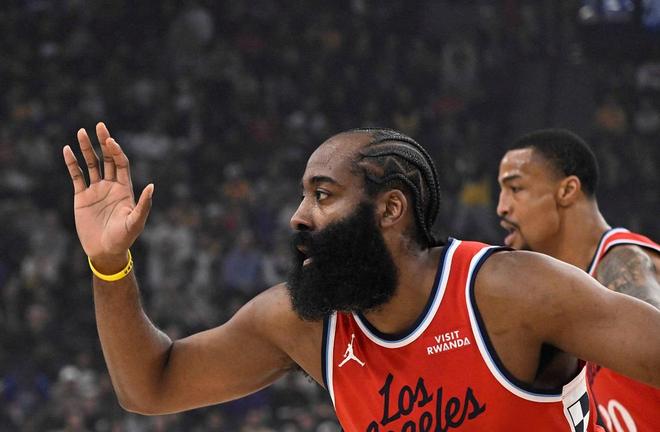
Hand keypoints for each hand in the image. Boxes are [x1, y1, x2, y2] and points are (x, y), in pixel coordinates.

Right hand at [63, 122, 152, 269]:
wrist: (105, 251)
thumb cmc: (124, 238)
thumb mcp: (136, 222)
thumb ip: (144, 204)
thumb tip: (152, 186)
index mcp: (125, 188)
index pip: (120, 163)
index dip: (116, 151)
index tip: (110, 141)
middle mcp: (110, 185)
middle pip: (106, 158)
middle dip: (103, 142)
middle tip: (98, 126)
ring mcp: (96, 190)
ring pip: (90, 164)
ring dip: (85, 148)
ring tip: (80, 132)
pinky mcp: (82, 196)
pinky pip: (76, 176)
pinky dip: (72, 163)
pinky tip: (67, 150)